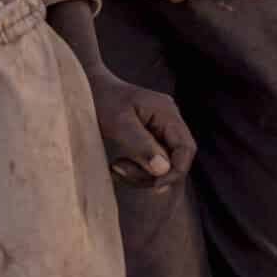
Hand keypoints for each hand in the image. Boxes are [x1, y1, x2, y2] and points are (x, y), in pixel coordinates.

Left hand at [87, 69, 194, 189]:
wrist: (90, 89)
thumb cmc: (103, 100)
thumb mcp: (119, 123)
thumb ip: (142, 145)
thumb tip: (163, 169)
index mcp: (166, 112)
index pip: (186, 148)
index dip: (176, 171)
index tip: (155, 187)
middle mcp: (169, 120)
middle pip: (175, 159)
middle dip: (151, 174)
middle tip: (120, 171)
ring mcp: (161, 129)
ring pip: (162, 164)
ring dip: (140, 174)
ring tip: (115, 168)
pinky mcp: (150, 138)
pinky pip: (151, 161)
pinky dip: (136, 169)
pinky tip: (117, 166)